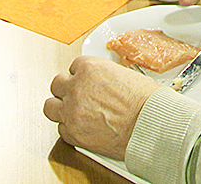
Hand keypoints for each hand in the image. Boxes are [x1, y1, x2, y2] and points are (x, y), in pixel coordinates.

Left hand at [43, 56, 158, 160]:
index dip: (81, 77)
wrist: (150, 126)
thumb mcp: (124, 75)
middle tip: (77, 97)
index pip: (73, 67)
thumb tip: (100, 84)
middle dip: (66, 90)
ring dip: (60, 109)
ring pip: (50, 107)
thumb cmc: (146, 102)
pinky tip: (82, 129)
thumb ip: (104, 77)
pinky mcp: (74, 134)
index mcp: (89, 68)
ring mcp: (72, 111)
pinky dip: (70, 130)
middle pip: (57, 85)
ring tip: (71, 113)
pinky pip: (61, 130)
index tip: (86, 83)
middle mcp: (77, 88)